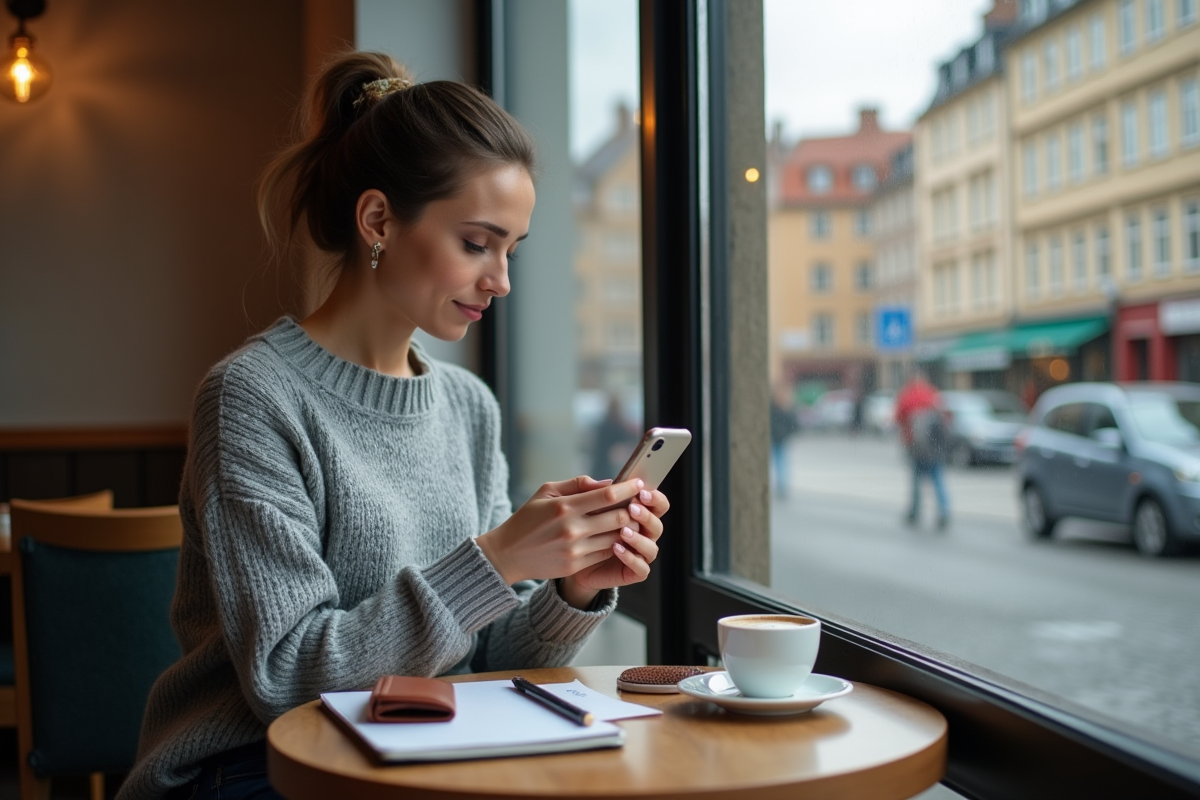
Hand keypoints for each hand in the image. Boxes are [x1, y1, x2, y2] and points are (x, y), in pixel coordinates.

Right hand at [475, 475, 647, 586]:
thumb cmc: (528, 518)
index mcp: (564, 506)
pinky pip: (606, 553)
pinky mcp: (575, 565)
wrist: (508, 554)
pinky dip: (616, 544)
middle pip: (619, 517)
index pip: (607, 495)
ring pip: (617, 538)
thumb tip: (607, 483)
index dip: (628, 488)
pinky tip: (616, 536)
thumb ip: (577, 484)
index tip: (639, 483)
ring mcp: (575, 550)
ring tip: (630, 519)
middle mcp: (572, 529)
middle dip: (634, 509)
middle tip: (639, 503)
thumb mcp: (546, 491)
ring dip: (628, 528)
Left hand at [561, 485, 670, 594]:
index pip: (657, 504)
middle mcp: (642, 534)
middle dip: (647, 516)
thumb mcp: (580, 508)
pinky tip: (616, 548)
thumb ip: (593, 494)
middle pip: (657, 525)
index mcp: (638, 515)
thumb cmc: (578, 529)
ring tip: (622, 531)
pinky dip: (631, 558)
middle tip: (632, 509)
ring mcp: (639, 554)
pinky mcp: (632, 572)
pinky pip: (641, 568)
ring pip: (652, 547)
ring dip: (639, 538)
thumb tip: (606, 483)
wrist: (568, 560)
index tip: (640, 490)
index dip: (654, 497)